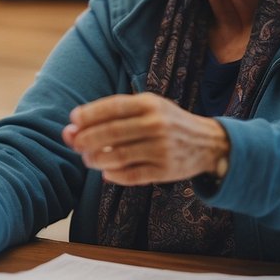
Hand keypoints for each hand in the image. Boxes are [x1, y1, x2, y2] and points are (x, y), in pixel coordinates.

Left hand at [62, 92, 228, 185]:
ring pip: (119, 156)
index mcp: (150, 104)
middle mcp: (156, 124)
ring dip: (96, 159)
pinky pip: (132, 175)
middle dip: (86, 140)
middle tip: (76, 144)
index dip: (89, 114)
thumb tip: (71, 128)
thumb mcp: (147, 108)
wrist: (209, 143)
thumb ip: (112, 115)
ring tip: (88, 159)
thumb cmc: (166, 122)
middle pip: (111, 133)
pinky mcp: (166, 170)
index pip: (112, 107)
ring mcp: (162, 148)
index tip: (73, 120)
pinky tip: (106, 172)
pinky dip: (114, 175)